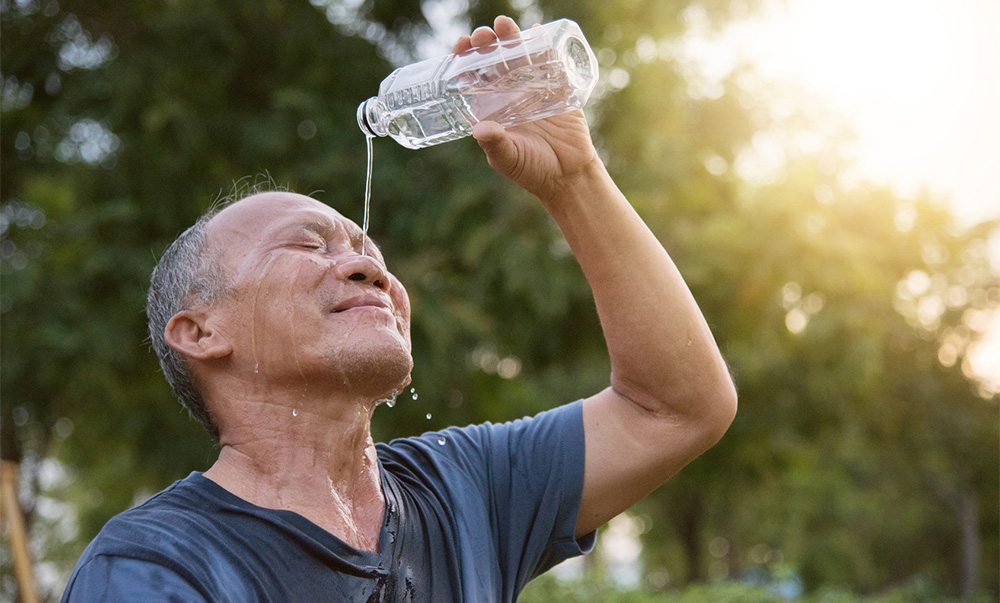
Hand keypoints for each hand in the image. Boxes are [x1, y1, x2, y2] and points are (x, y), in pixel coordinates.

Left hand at [452, 16, 599, 203]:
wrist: (568, 175)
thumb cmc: (533, 170)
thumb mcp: (509, 158)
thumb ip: (495, 144)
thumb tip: (479, 129)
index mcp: (491, 109)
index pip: (473, 79)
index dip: (464, 60)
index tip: (460, 47)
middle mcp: (509, 95)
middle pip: (494, 61)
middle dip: (486, 44)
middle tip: (482, 35)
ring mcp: (533, 89)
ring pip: (518, 56)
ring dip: (510, 38)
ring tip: (503, 24)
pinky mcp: (557, 88)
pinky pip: (549, 62)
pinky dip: (543, 44)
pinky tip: (536, 30)